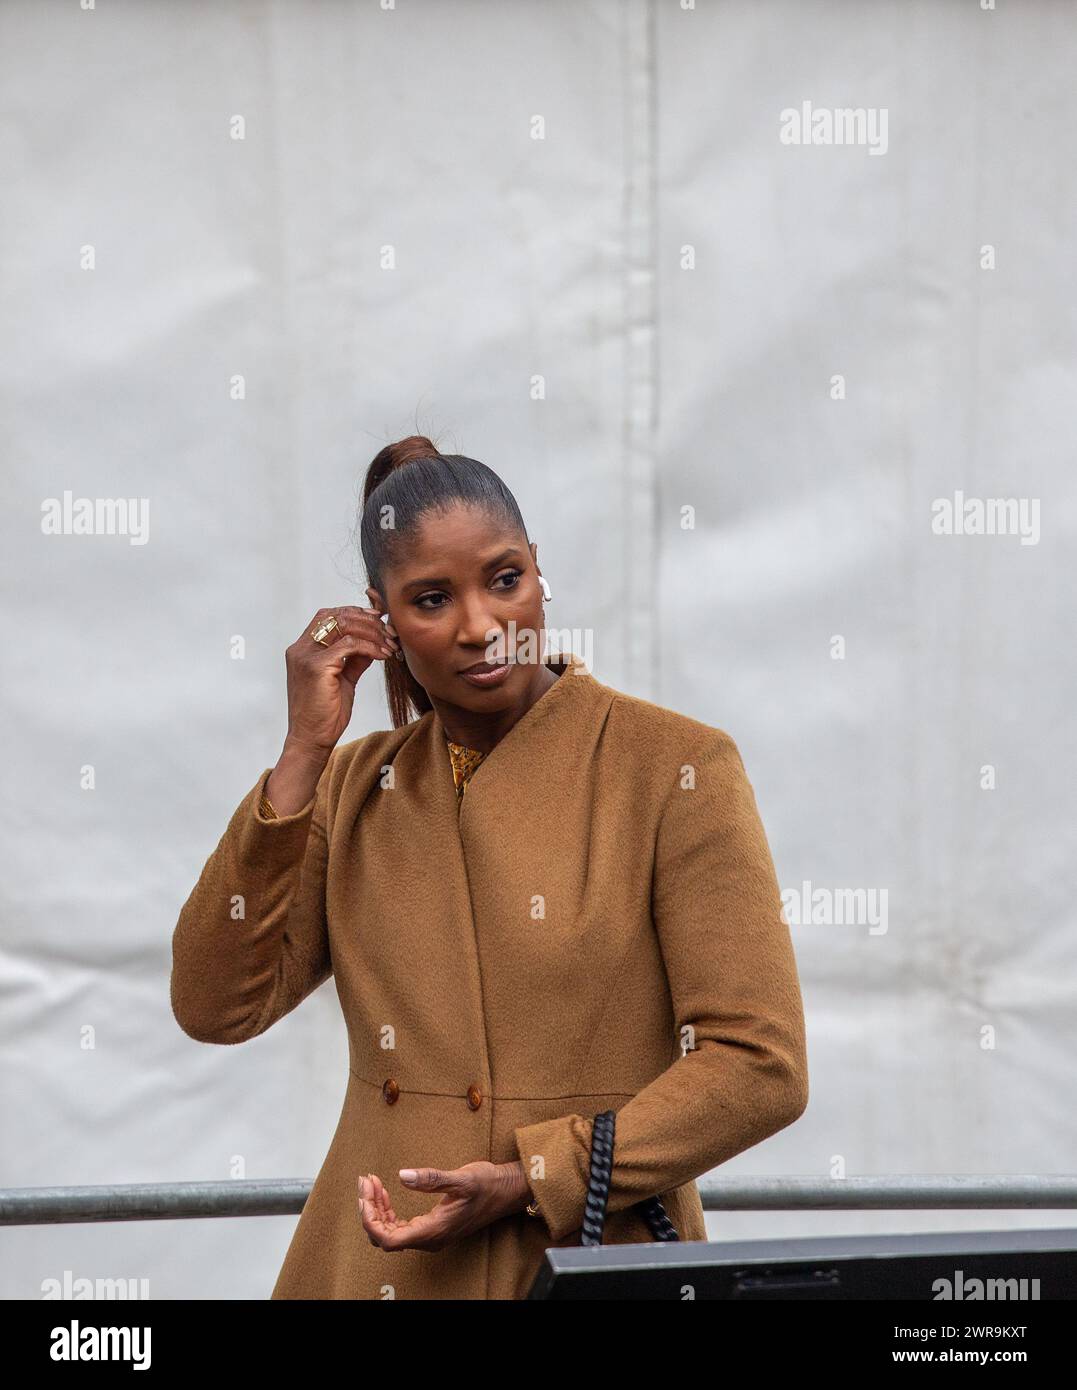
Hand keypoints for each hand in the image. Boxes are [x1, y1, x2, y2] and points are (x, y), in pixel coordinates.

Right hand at [282, 605, 399, 756]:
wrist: (311, 739)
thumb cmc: (326, 713)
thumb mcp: (343, 678)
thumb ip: (354, 658)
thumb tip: (374, 642)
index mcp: (303, 648)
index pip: (328, 615)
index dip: (355, 613)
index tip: (379, 620)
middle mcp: (301, 648)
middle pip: (336, 615)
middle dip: (367, 620)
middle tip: (389, 631)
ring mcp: (306, 656)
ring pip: (344, 625)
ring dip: (372, 632)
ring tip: (390, 644)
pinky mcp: (317, 667)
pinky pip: (350, 645)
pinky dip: (370, 647)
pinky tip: (383, 655)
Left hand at [358, 1161, 531, 1251]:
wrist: (506, 1192)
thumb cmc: (487, 1184)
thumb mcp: (461, 1177)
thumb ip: (431, 1178)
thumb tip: (402, 1175)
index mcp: (434, 1230)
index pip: (388, 1239)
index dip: (370, 1220)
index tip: (365, 1193)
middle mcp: (430, 1239)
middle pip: (386, 1236)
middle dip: (370, 1210)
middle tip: (366, 1181)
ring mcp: (431, 1235)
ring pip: (391, 1233)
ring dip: (378, 1210)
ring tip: (372, 1183)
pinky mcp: (432, 1228)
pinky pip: (401, 1227)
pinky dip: (389, 1211)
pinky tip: (386, 1194)